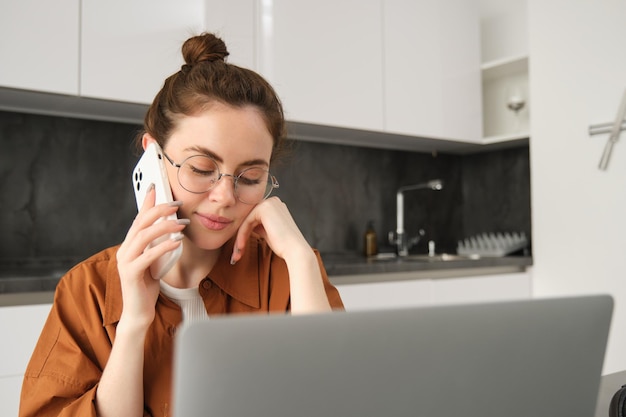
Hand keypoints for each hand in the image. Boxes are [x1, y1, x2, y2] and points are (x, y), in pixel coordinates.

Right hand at [116, 185, 186, 328]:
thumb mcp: (154, 261)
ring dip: (164, 226)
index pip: (138, 219)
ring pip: (144, 236)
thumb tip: (170, 228)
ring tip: (182, 223)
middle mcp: (125, 250)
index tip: (156, 187)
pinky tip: (177, 242)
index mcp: (129, 245)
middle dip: (159, 210)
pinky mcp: (131, 273)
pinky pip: (148, 256)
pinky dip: (163, 246)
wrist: (139, 312)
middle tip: (177, 204)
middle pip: (141, 223)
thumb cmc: (147, 286)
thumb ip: (157, 245)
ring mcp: (126, 261)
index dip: (147, 202)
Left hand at [230, 197, 309, 263]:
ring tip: (238, 253)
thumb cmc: (284, 245)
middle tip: (236, 252)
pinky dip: (242, 236)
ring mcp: (269, 203)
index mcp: (276, 206)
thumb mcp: (269, 232)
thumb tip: (248, 226)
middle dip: (241, 236)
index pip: (254, 218)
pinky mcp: (264, 208)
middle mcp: (273, 201)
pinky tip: (241, 247)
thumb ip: (260, 226)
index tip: (240, 248)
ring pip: (246, 221)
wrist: (294, 250)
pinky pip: (247, 222)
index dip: (245, 232)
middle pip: (249, 218)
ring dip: (240, 238)